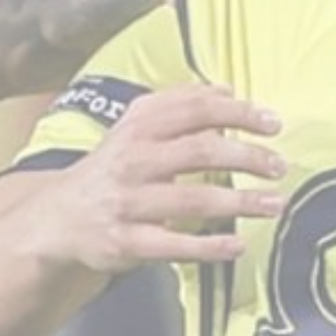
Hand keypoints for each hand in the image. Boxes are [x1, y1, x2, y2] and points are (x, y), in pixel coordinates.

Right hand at [27, 85, 286, 273]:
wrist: (56, 218)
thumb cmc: (111, 169)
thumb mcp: (133, 130)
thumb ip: (176, 106)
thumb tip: (225, 89)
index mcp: (136, 129)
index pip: (193, 111)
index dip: (237, 113)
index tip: (273, 123)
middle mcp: (131, 162)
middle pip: (198, 152)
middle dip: (246, 157)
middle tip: (279, 165)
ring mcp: (127, 204)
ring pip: (191, 200)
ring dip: (240, 202)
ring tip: (275, 203)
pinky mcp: (125, 242)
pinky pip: (173, 245)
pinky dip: (208, 246)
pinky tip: (238, 245)